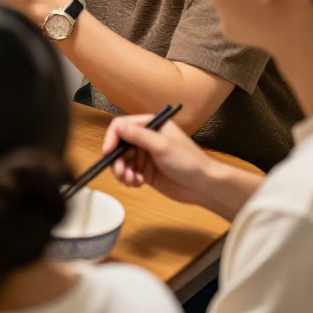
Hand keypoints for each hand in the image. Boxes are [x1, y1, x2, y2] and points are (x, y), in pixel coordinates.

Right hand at [101, 114, 216, 206]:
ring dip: (122, 171)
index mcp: (151, 125)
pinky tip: (138, 184)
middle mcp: (145, 138)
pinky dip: (129, 179)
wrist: (203, 186)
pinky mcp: (145, 171)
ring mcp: (145, 155)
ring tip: (132, 181)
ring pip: (121, 160)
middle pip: (118, 145)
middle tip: (121, 174)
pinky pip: (128, 172)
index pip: (121, 126)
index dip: (112, 138)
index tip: (108, 152)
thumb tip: (116, 127)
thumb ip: (138, 135)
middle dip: (117, 160)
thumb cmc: (186, 161)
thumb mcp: (162, 146)